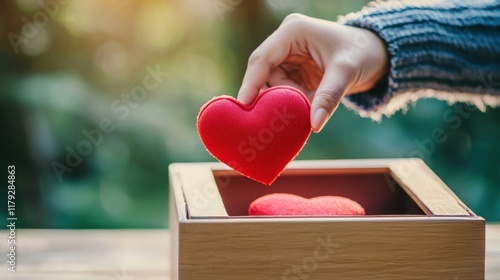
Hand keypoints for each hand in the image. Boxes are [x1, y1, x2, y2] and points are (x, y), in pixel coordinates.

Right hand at [237, 13, 388, 131]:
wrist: (378, 55)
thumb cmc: (363, 53)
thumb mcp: (346, 72)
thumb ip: (328, 97)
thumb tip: (313, 125)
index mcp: (292, 32)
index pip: (261, 59)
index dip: (250, 83)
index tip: (243, 106)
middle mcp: (285, 42)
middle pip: (264, 75)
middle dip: (272, 97)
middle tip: (278, 118)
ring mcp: (289, 57)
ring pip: (273, 86)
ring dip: (285, 102)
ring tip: (303, 109)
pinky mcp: (294, 71)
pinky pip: (284, 91)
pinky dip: (292, 103)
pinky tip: (305, 109)